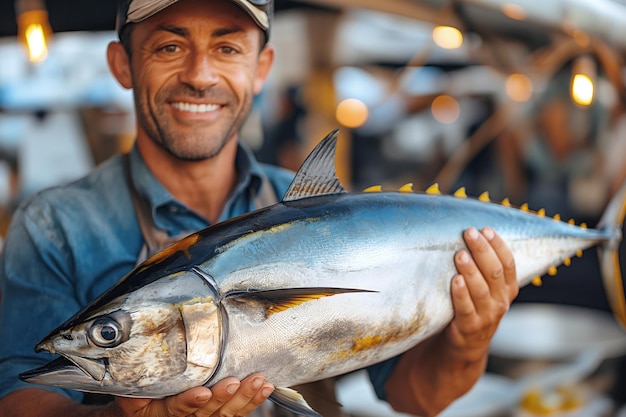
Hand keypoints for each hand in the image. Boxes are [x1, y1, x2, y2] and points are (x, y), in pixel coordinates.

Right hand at [111, 374, 273, 416]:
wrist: (145, 409)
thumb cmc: (140, 395)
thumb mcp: (131, 389)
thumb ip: (138, 378)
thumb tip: (134, 358)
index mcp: (160, 413)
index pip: (176, 409)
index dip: (189, 402)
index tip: (202, 392)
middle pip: (206, 413)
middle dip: (222, 397)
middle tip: (234, 382)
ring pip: (225, 414)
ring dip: (244, 398)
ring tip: (257, 382)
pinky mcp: (218, 414)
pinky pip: (237, 413)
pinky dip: (252, 400)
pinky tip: (264, 388)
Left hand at [447, 226, 517, 360]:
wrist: (467, 344)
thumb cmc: (474, 306)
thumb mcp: (486, 289)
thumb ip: (484, 267)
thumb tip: (473, 234)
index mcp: (508, 289)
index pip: (508, 263)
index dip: (499, 245)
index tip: (486, 229)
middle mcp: (501, 301)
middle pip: (494, 272)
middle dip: (482, 250)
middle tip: (469, 233)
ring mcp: (487, 315)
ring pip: (481, 290)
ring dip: (471, 270)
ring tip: (460, 254)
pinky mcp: (470, 327)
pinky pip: (466, 308)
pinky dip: (461, 294)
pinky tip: (455, 280)